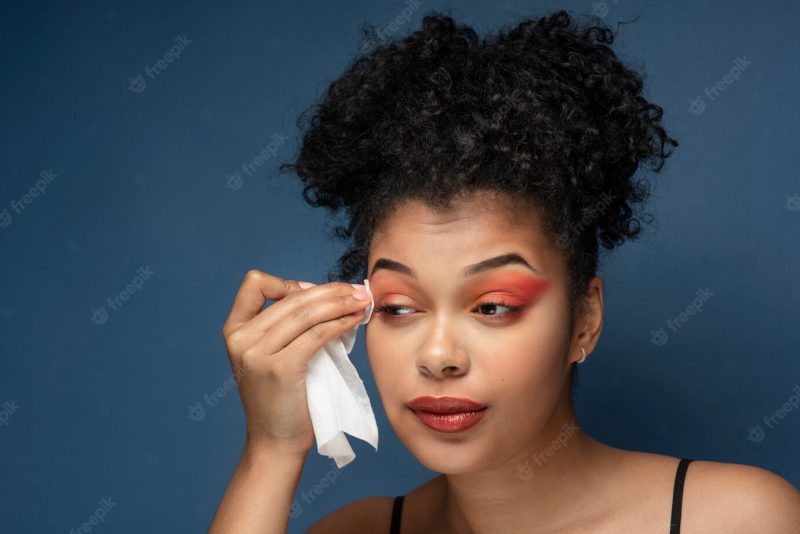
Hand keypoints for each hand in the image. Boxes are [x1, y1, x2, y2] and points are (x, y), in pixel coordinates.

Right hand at [221, 270, 369, 456]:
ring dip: (340, 302)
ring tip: (361, 301)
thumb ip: (285, 326)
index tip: (314, 291)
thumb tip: (324, 294)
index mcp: (234, 331)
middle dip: (330, 291)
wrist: (275, 442)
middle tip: (357, 290)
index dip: (286, 282)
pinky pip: (317, 334)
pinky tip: (354, 320)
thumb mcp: (271, 355)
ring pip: (307, 312)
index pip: (254, 284)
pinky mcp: (280, 368)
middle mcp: (240, 338)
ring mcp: (257, 353)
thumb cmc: (282, 399)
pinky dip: (340, 323)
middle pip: (291, 298)